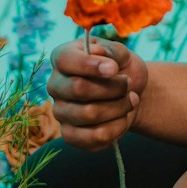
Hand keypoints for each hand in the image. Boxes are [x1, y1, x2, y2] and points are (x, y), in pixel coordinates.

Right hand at [47, 36, 147, 150]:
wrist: (130, 93)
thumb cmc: (120, 68)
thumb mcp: (121, 53)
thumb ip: (112, 51)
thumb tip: (100, 56)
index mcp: (61, 58)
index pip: (66, 60)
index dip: (91, 65)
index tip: (114, 68)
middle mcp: (55, 86)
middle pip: (78, 89)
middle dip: (113, 87)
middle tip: (129, 83)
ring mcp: (60, 112)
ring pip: (89, 114)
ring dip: (120, 106)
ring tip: (131, 99)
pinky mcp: (71, 136)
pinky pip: (95, 136)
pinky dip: (118, 126)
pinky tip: (124, 116)